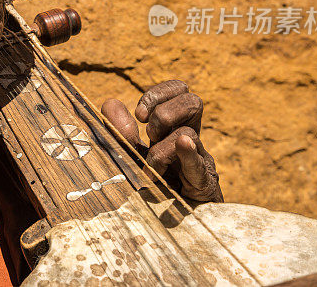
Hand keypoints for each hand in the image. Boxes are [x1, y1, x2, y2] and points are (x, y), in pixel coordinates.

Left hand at [100, 80, 222, 202]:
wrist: (168, 226)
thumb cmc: (148, 186)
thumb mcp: (129, 155)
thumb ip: (120, 131)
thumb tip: (112, 103)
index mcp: (174, 126)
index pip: (178, 91)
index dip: (158, 94)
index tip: (139, 115)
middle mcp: (191, 139)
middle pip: (193, 102)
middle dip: (164, 113)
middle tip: (149, 135)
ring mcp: (201, 160)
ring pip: (189, 135)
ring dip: (161, 149)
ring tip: (151, 169)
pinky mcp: (205, 185)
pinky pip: (200, 166)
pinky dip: (188, 155)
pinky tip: (182, 147)